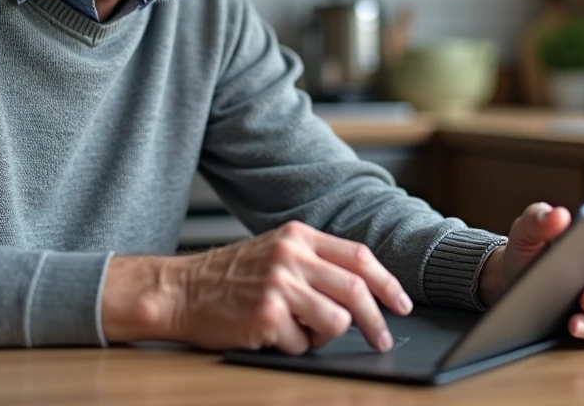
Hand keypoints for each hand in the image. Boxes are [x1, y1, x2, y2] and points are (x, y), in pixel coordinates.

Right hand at [167, 221, 411, 354]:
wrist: (181, 289)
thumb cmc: (231, 276)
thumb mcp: (276, 252)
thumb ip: (316, 262)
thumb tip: (365, 294)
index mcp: (298, 237)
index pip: (359, 257)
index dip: (388, 283)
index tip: (402, 304)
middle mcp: (291, 256)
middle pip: (356, 290)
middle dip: (376, 321)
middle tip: (381, 339)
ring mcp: (278, 285)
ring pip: (335, 321)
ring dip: (325, 336)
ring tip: (301, 331)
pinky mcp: (265, 315)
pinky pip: (303, 344)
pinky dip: (294, 347)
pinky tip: (272, 335)